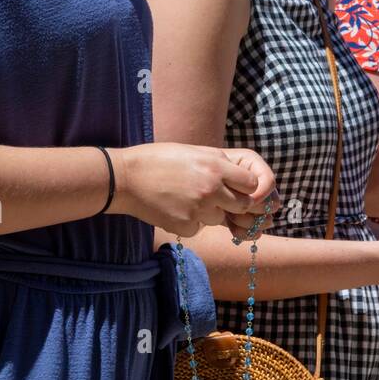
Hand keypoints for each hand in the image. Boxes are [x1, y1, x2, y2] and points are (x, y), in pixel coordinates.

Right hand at [109, 143, 277, 237]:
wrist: (126, 178)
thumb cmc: (159, 159)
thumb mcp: (195, 152)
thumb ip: (220, 164)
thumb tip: (244, 177)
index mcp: (215, 166)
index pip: (253, 184)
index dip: (248, 186)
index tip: (239, 186)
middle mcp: (211, 189)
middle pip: (242, 205)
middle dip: (234, 203)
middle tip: (218, 196)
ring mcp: (198, 210)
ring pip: (220, 218)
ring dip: (211, 212)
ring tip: (188, 198)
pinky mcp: (185, 226)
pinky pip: (199, 228)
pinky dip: (192, 221)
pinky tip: (175, 208)